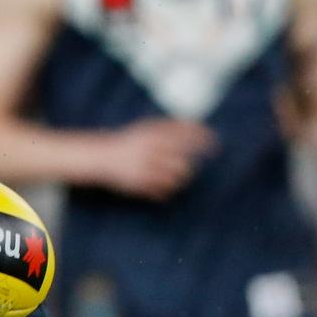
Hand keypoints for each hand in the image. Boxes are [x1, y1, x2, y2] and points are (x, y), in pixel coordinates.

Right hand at [100, 118, 215, 200]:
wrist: (101, 157)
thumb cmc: (130, 141)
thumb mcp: (146, 128)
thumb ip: (171, 126)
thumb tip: (199, 126)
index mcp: (152, 134)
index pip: (185, 135)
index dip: (203, 139)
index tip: (215, 145)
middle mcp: (150, 150)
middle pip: (183, 161)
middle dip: (186, 164)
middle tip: (183, 164)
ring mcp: (145, 168)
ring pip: (176, 178)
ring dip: (179, 177)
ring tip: (172, 175)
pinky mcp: (140, 184)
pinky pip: (165, 190)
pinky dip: (168, 188)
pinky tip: (162, 184)